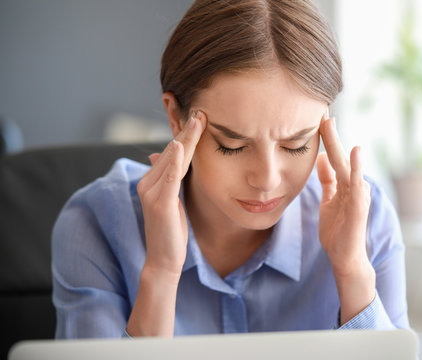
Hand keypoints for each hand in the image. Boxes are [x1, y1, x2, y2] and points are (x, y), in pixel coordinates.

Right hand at [136, 110, 206, 275]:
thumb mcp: (172, 200)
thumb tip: (165, 156)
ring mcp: (152, 193)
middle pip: (173, 152)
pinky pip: (168, 179)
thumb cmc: (171, 231)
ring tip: (197, 121)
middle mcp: (148, 183)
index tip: (200, 117)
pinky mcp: (160, 204)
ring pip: (173, 161)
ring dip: (185, 139)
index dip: (186, 135)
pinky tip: (180, 146)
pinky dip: (174, 162)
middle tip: (201, 111)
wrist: (164, 259)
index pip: (173, 153)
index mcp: (152, 181)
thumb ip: (170, 178)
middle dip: (187, 131)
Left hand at [317, 114, 374, 322]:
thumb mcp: (329, 200)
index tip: (317, 118)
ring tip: (332, 125)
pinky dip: (356, 168)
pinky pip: (357, 185)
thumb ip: (328, 180)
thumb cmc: (338, 230)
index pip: (334, 157)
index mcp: (344, 184)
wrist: (345, 257)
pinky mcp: (359, 207)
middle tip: (323, 113)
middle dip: (330, 136)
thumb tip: (321, 158)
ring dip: (340, 145)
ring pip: (347, 167)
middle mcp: (353, 186)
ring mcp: (357, 196)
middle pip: (339, 157)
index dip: (326, 139)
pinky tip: (356, 152)